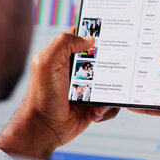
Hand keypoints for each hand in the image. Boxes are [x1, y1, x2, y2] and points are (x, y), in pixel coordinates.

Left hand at [0, 28, 118, 159]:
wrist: (44, 128)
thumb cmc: (42, 94)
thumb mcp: (47, 62)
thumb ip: (64, 43)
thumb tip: (91, 39)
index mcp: (65, 55)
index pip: (84, 36)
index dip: (97, 32)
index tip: (112, 31)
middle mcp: (78, 70)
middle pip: (104, 58)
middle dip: (113, 63)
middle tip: (117, 68)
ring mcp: (88, 87)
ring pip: (112, 81)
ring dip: (111, 91)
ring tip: (97, 101)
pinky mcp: (94, 105)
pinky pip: (111, 103)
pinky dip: (107, 108)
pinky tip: (94, 113)